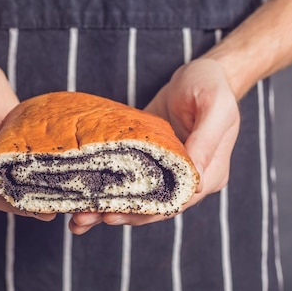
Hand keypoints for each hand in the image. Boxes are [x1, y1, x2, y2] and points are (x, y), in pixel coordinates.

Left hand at [69, 58, 239, 233]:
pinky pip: (129, 179)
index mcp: (210, 174)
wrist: (201, 71)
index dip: (144, 212)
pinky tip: (84, 196)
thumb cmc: (210, 85)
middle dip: (119, 214)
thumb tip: (197, 181)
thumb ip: (205, 142)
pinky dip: (109, 189)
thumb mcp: (213, 107)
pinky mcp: (149, 160)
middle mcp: (187, 180)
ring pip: (138, 198)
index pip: (174, 202)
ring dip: (109, 207)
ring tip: (78, 217)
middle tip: (84, 218)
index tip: (113, 213)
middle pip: (153, 208)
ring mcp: (167, 171)